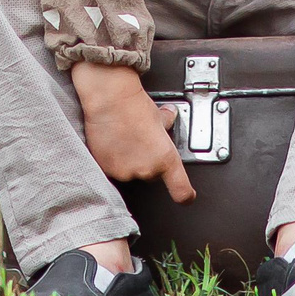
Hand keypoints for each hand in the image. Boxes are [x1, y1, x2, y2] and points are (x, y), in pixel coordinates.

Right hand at [69, 62, 195, 203]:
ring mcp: (125, 171)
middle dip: (148, 162)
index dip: (186, 195)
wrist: (109, 99)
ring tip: (125, 139)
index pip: (181, 190)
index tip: (187, 196)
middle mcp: (146, 169)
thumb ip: (167, 123)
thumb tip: (169, 118)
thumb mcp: (159, 115)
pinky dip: (113, 160)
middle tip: (141, 142)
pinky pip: (113, 170)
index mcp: (165, 159)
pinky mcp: (106, 169)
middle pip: (151, 175)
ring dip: (129, 161)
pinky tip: (112, 143)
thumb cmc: (133, 105)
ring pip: (130, 173)